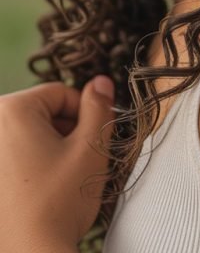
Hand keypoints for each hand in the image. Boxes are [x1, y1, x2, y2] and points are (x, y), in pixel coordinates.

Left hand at [0, 76, 116, 250]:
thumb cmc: (59, 202)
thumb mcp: (90, 148)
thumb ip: (98, 108)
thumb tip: (100, 82)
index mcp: (12, 110)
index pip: (60, 93)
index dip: (84, 114)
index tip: (92, 141)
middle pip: (42, 112)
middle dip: (65, 132)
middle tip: (76, 163)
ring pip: (30, 134)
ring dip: (50, 149)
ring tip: (60, 179)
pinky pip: (15, 154)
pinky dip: (31, 165)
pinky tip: (42, 190)